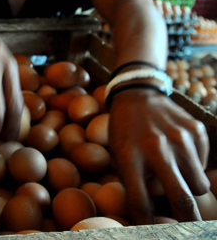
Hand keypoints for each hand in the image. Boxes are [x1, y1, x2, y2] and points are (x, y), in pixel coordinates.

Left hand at [109, 88, 210, 223]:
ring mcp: (179, 138)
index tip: (149, 233)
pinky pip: (203, 164)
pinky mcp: (196, 130)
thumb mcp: (119, 157)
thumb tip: (149, 217)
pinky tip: (180, 155)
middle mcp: (156, 147)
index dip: (145, 224)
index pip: (140, 201)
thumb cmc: (124, 132)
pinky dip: (194, 167)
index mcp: (129, 156)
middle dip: (187, 221)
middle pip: (180, 198)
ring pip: (198, 185)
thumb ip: (134, 184)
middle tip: (188, 230)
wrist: (137, 95)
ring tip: (178, 180)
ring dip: (189, 189)